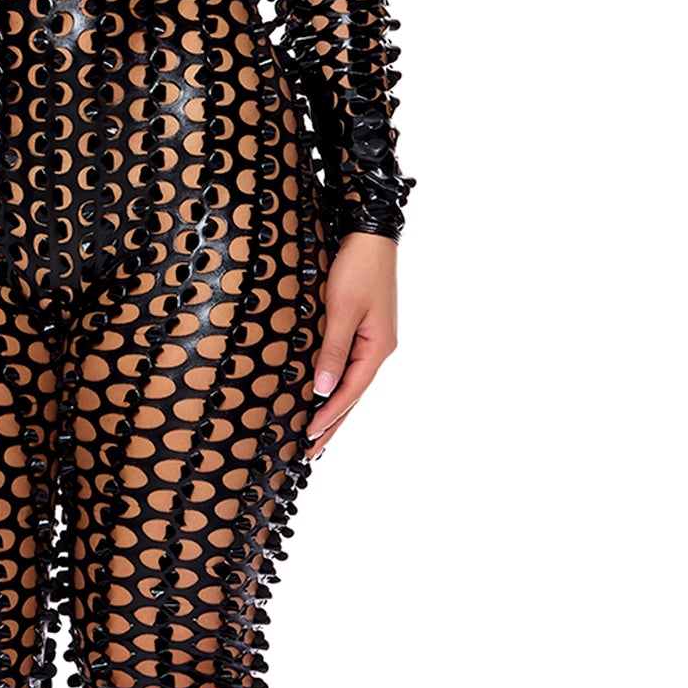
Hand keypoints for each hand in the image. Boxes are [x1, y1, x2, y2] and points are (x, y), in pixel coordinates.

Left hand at [307, 232, 398, 461]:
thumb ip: (333, 350)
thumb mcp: (342, 309)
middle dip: (331, 423)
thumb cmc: (357, 268)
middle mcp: (379, 348)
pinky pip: (349, 367)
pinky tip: (325, 395)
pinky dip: (336, 386)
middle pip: (353, 394)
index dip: (328, 415)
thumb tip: (321, 389)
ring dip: (334, 409)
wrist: (370, 235)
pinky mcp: (364, 330)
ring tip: (316, 434)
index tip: (307, 435)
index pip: (350, 391)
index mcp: (378, 347)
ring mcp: (373, 340)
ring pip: (351, 383)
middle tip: (310, 451)